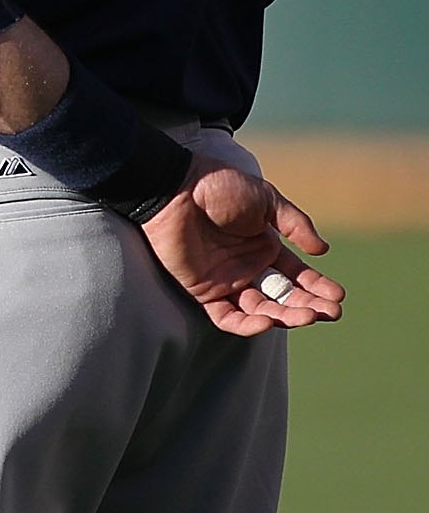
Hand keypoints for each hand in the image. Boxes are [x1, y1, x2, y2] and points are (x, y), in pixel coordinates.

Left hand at [139, 155, 343, 335]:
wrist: (175, 187)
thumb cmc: (218, 187)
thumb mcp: (266, 199)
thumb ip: (294, 224)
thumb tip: (322, 251)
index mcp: (264, 246)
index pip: (296, 275)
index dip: (317, 287)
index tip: (338, 296)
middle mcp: (247, 267)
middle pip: (282, 296)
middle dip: (308, 306)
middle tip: (331, 312)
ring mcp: (226, 280)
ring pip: (260, 310)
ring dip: (285, 317)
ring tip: (308, 316)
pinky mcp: (202, 290)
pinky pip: (225, 316)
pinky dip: (246, 325)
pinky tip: (268, 322)